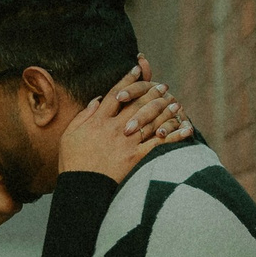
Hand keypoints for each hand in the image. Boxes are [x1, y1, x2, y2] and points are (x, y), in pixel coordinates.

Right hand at [58, 62, 190, 181]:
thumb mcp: (70, 134)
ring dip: (165, 111)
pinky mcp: (136, 157)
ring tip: (175, 104)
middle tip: (163, 86)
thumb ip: (84, 115)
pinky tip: (185, 129)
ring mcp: (126, 142)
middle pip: (137, 104)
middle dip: (152, 92)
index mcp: (98, 120)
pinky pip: (159, 144)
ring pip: (151, 121)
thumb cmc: (72, 162)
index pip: (115, 94)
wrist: (81, 187)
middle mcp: (114, 128)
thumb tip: (98, 100)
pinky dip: (174, 135)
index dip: (127, 80)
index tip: (137, 69)